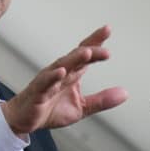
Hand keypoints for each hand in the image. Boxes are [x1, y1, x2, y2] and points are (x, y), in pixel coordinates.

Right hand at [2, 25, 127, 134]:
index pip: (85, 55)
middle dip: (90, 49)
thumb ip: (101, 100)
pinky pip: (45, 83)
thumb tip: (124, 93)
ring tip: (87, 52)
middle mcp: (60, 73)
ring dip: (74, 58)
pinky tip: (61, 72)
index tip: (107, 30)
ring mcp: (48, 81)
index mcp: (72, 74)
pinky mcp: (38, 92)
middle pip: (76, 57)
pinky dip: (52, 77)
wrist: (25, 120)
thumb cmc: (49, 110)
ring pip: (62, 66)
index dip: (96, 42)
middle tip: (104, 47)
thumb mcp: (81, 107)